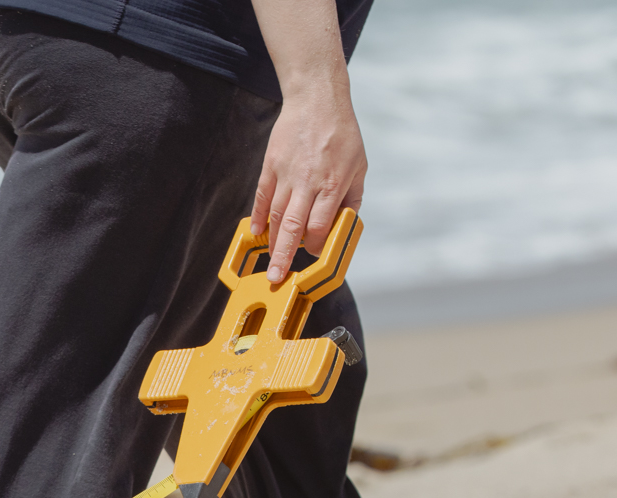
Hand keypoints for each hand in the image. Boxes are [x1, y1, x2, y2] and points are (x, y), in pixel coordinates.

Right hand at [247, 0, 365, 282]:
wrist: (317, 99)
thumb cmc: (342, 134)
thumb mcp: (359, 166)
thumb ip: (351, 198)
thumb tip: (343, 226)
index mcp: (333, 184)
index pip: (319, 226)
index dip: (315, 245)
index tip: (313, 253)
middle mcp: (308, 182)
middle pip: (293, 227)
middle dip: (283, 256)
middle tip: (276, 278)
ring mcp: (287, 174)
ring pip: (276, 215)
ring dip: (271, 242)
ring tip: (269, 262)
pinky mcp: (271, 165)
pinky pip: (262, 196)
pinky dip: (258, 216)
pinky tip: (257, 233)